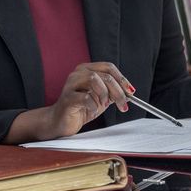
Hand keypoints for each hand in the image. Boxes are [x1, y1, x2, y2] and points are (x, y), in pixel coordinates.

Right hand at [4, 62, 134, 142]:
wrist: (60, 122)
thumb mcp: (101, 99)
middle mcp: (77, 73)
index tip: (130, 91)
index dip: (122, 79)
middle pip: (104, 75)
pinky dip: (94, 105)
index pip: (108, 67)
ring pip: (94, 79)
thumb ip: (112, 93)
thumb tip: (129, 92)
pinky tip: (93, 110)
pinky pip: (85, 97)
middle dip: (118, 91)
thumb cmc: (80, 109)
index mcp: (86, 70)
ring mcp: (70, 85)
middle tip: (124, 104)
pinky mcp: (67, 98)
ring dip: (104, 95)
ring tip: (104, 105)